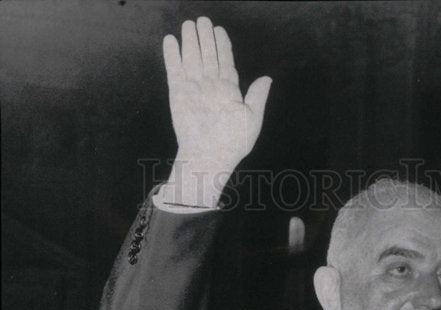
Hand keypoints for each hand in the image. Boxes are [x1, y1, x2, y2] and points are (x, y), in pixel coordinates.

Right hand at [162, 17, 270, 201]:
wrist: (208, 156)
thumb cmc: (232, 143)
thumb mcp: (252, 119)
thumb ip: (257, 96)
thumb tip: (267, 78)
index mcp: (229, 92)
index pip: (225, 62)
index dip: (223, 45)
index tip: (219, 30)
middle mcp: (210, 87)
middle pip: (208, 55)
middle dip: (205, 38)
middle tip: (203, 20)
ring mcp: (194, 88)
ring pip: (192, 57)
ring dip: (190, 41)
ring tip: (189, 24)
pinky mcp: (178, 92)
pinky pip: (174, 69)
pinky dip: (172, 55)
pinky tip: (171, 40)